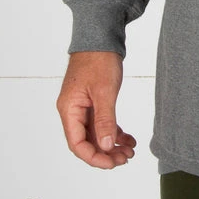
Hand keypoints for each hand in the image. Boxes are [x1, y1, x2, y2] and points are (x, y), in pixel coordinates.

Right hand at [56, 50, 135, 168]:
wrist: (101, 36)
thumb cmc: (98, 60)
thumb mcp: (104, 91)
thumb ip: (105, 120)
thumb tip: (105, 147)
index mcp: (69, 110)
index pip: (77, 144)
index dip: (94, 157)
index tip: (112, 163)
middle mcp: (73, 111)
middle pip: (87, 142)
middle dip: (106, 153)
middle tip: (125, 158)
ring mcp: (83, 107)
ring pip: (96, 134)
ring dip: (111, 144)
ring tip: (130, 151)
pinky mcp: (93, 101)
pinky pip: (102, 123)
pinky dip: (114, 132)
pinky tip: (128, 139)